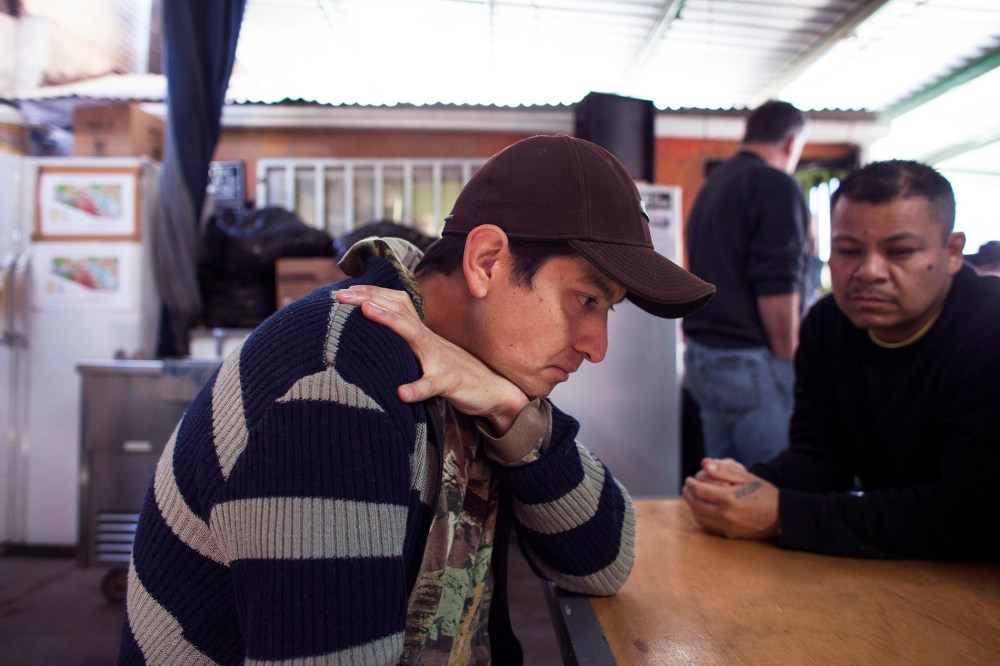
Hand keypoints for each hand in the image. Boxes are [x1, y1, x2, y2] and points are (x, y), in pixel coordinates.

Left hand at [336, 286, 528, 433]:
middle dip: (370, 298)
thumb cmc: (452, 370)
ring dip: (391, 322)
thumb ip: (404, 342)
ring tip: (368, 312)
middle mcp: (428, 339)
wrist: (492, 388)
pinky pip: (432, 385)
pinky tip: (402, 393)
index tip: (341, 291)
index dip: (369, 294)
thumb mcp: (425, 352)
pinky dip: (418, 388)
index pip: (394, 303)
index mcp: (420, 333)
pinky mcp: (450, 382)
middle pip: (399, 309)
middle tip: (341, 295)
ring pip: (414, 336)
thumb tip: (373, 338)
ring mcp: (439, 359)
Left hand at [682, 458, 779, 539]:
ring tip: (691, 498)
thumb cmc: (765, 494)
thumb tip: (704, 464)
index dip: (691, 484)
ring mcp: (727, 526)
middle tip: (687, 487)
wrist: (782, 516)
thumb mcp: (746, 477)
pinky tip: (701, 511)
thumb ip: (723, 470)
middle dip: (688, 495)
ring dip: (692, 507)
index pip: (699, 491)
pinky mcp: (730, 534)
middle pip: (696, 505)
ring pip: (700, 518)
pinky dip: (701, 518)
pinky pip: (709, 527)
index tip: (689, 479)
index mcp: (728, 498)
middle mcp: (725, 514)